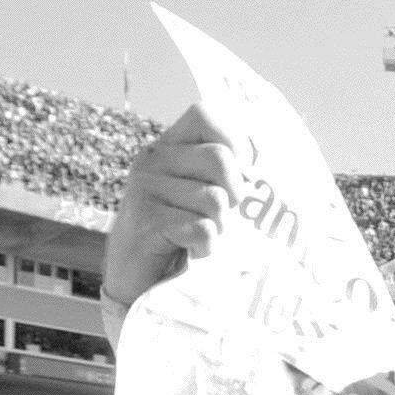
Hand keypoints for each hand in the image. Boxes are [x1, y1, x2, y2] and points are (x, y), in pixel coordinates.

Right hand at [104, 102, 244, 306]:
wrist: (135, 280)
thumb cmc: (178, 234)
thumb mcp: (198, 194)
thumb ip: (222, 173)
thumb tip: (259, 171)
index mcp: (167, 147)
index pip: (205, 115)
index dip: (232, 141)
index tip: (237, 175)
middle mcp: (152, 161)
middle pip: (219, 159)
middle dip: (234, 194)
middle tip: (222, 216)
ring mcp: (145, 190)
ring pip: (215, 200)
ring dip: (219, 227)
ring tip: (199, 237)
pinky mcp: (145, 223)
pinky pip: (202, 229)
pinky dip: (205, 247)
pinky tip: (190, 251)